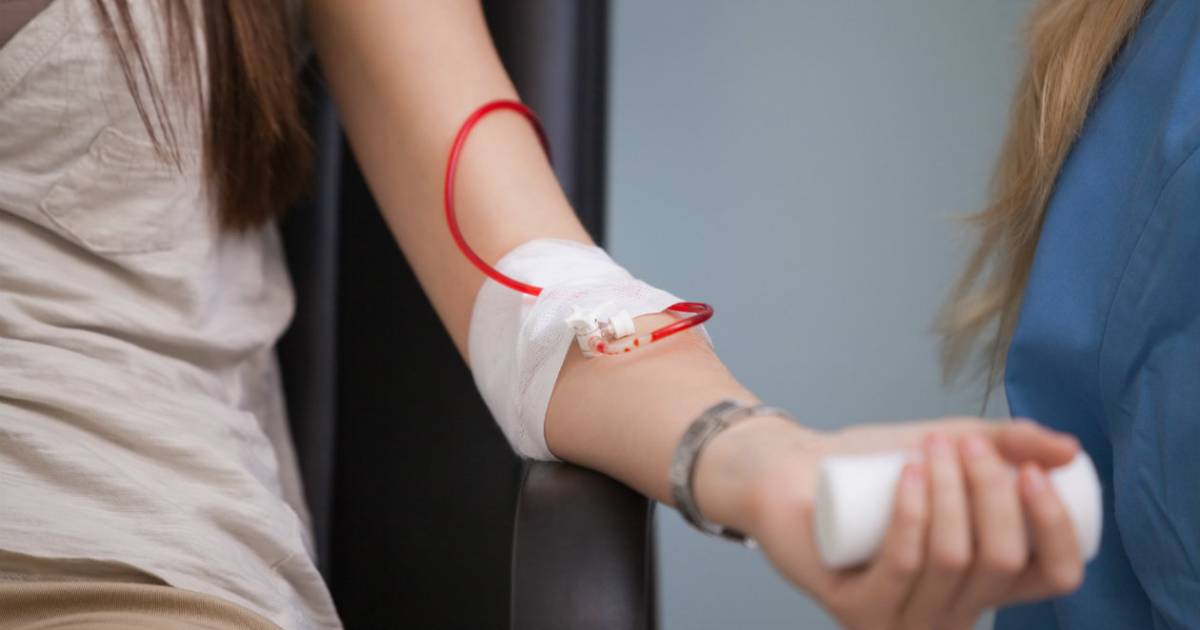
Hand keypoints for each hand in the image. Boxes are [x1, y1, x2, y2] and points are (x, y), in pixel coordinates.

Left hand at [691, 415, 1084, 629]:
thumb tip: (1071, 451)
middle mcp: (953, 612)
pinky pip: (902, 565)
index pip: (1054, 574)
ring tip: (931, 448)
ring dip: (950, 492)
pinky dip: (913, 515)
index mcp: (987, 583)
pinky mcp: (856, 611)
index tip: (1033, 471)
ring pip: (951, 559)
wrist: (795, 470)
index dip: (1056, 526)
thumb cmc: (879, 466)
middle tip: (963, 444)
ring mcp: (903, 619)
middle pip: (1000, 559)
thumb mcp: (955, 446)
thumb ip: (1011, 443)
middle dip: (989, 491)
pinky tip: (912, 476)